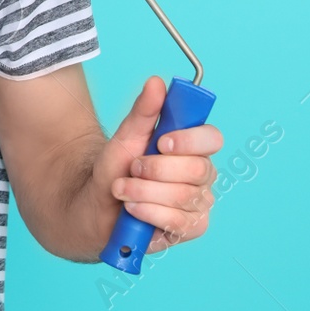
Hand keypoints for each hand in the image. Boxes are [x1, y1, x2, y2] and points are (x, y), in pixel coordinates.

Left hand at [91, 75, 222, 254]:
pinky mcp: (191, 228)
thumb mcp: (126, 136)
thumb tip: (156, 82)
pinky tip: (132, 209)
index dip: (190, 140)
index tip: (161, 142)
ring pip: (184, 197)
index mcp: (193, 148)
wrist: (96, 204)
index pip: (212, 138)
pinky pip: (179, 222)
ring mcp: (199, 203)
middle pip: (198, 170)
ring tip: (123, 189)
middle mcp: (202, 175)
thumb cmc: (117, 168)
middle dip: (156, 169)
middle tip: (132, 168)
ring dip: (145, 191)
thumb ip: (143, 111)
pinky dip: (149, 213)